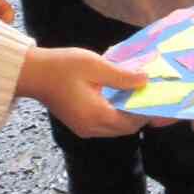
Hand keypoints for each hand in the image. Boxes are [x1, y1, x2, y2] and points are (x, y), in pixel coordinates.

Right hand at [16, 46, 148, 137]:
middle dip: (140, 115)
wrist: (32, 74)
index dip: (148, 112)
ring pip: (116, 128)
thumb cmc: (61, 66)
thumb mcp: (94, 65)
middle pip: (126, 128)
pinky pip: (105, 125)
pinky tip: (120, 98)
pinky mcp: (79, 125)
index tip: (160, 99)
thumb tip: (144, 80)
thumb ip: (122, 75)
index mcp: (96, 115)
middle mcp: (91, 128)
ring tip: (137, 95)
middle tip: (152, 96)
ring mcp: (84, 129)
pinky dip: (116, 115)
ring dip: (128, 115)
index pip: (132, 121)